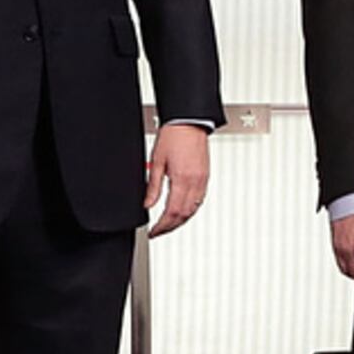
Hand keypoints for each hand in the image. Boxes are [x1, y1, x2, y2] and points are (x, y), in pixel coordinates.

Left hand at [145, 121, 210, 235]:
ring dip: (181, 221)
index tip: (153, 232)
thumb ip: (153, 186)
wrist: (189, 121)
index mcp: (182, 179)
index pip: (172, 212)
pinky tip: (182, 211)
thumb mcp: (156, 162)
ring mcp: (202, 181)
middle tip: (158, 232)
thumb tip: (147, 204)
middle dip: (170, 227)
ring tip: (168, 225)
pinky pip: (199, 201)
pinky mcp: (205, 177)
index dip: (162, 226)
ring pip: (193, 210)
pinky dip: (190, 211)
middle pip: (184, 215)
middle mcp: (195, 182)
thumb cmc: (173, 136)